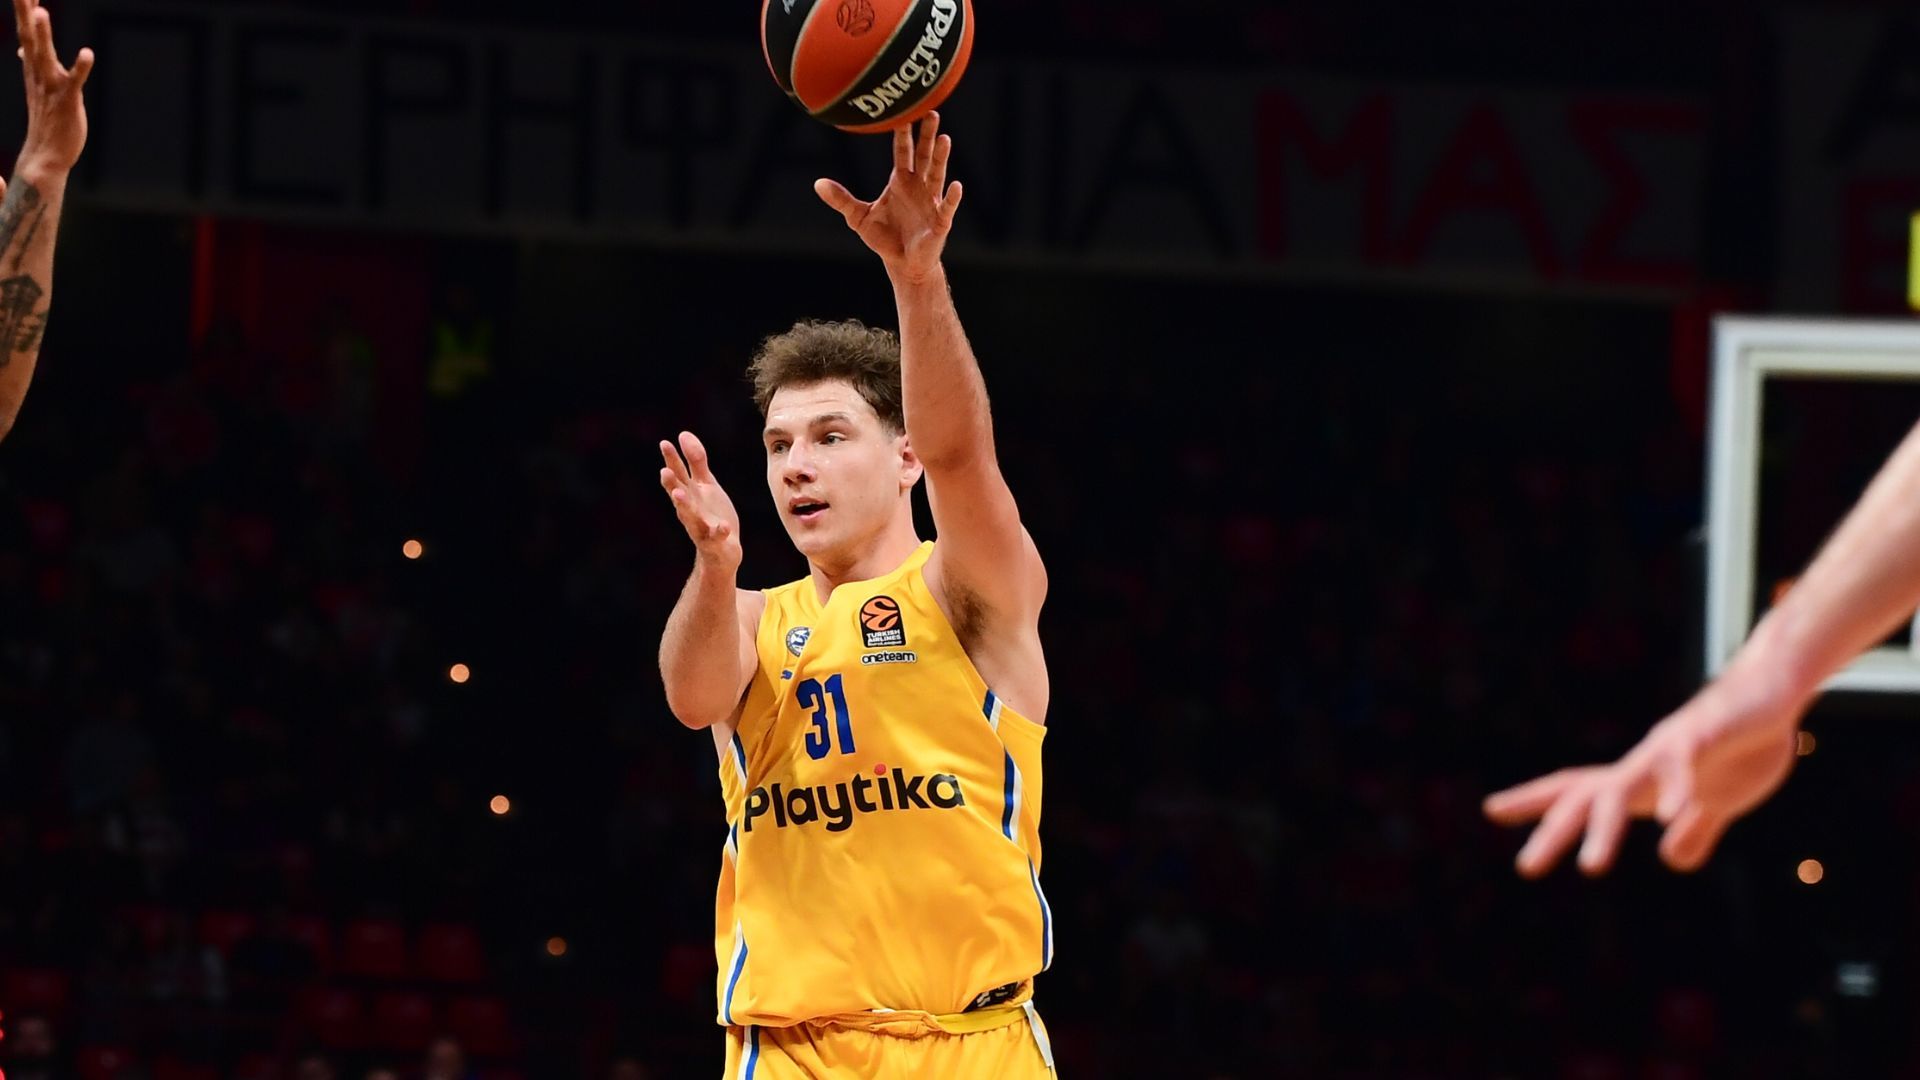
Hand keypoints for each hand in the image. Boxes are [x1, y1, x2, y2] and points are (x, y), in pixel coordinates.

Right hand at [11, 0, 90, 179]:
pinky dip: (80, 67)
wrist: (46, 155)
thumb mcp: (38, 86)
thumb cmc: (47, 119)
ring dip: (44, 35)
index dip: (25, 12)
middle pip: (29, 38)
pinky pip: (74, 82)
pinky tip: (87, 53)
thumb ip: (33, 64)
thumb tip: (24, 49)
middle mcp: (38, 74)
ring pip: (45, 56)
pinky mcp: (68, 101)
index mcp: (32, 69)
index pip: (27, 34)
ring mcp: (52, 87)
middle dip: (26, 13)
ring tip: (41, 11)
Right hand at [659, 431, 741, 572]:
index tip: (665, 443)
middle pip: (679, 495)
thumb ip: (696, 461)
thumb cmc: (711, 514)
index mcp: (688, 495)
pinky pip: (717, 537)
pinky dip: (719, 532)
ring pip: (691, 517)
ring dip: (684, 506)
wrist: (723, 552)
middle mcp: (690, 510)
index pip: (677, 474)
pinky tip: (724, 526)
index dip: (671, 459)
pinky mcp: (716, 542)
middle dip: (671, 484)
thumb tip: (683, 434)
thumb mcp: (706, 485)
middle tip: (664, 471)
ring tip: (679, 494)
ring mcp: (701, 526)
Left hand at [814, 111, 960, 284]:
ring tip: (945, 138)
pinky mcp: (939, 222)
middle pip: (924, 155)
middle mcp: (919, 186)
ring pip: (937, 174)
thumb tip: (818, 183)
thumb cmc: (885, 238)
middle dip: (927, 135)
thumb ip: (841, 200)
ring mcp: (931, 202)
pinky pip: (947, 207)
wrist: (903, 264)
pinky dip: (952, 197)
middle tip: (931, 111)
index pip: (903, 151)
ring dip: (941, 157)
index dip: (903, 133)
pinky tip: (956, 186)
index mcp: (901, 181)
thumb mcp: (858, 217)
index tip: (903, 111)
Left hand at [1484, 661, 1808, 876]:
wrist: (1775, 692)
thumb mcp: (1720, 802)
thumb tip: (1673, 859)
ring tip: (1590, 868)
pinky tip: (1670, 816)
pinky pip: (1683, 763)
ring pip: (1624, 787)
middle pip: (1586, 796)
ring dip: (1604, 828)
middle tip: (1526, 867)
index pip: (1578, 791)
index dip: (1538, 803)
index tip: (1493, 812)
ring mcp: (1670, 747)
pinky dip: (1676, 789)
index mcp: (1644, 779)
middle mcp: (1644, 762)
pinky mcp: (1706, 733)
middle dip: (1554, 831)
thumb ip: (1695, 828)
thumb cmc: (1744, 741)